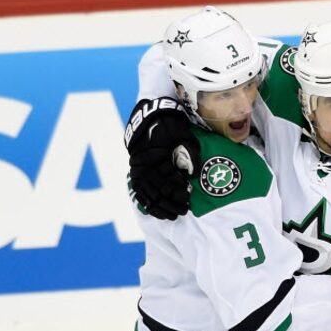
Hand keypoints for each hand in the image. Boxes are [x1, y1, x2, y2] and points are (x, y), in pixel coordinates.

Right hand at [126, 98, 199, 219]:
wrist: (151, 114)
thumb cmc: (171, 124)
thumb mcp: (184, 134)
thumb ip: (191, 153)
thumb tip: (194, 174)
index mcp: (157, 157)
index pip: (167, 180)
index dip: (177, 192)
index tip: (188, 198)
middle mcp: (145, 165)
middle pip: (157, 191)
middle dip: (171, 203)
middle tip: (183, 211)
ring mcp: (138, 168)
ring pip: (148, 194)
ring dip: (160, 206)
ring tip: (172, 216)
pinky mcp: (136, 170)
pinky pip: (139, 191)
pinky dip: (147, 203)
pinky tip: (156, 212)